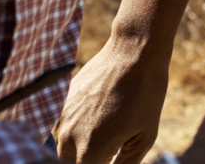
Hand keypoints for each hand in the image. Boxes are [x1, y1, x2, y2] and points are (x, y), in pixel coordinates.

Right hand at [55, 33, 171, 162]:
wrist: (133, 52)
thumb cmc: (145, 94)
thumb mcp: (144, 137)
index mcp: (91, 152)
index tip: (112, 154)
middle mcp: (68, 138)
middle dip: (92, 159)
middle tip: (112, 143)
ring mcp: (60, 119)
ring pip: (64, 149)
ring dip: (80, 148)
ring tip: (106, 127)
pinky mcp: (59, 103)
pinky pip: (60, 128)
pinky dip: (74, 130)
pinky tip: (94, 116)